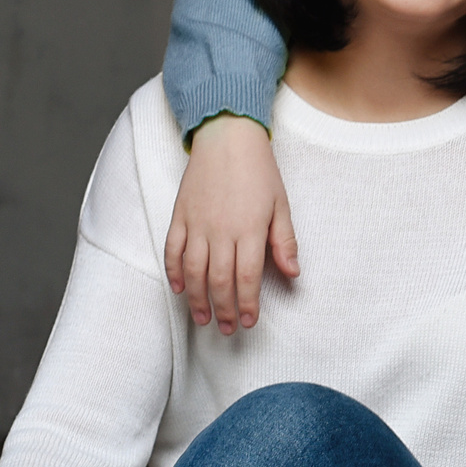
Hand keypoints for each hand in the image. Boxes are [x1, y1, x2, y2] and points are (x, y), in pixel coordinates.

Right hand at [165, 114, 298, 333]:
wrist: (227, 137)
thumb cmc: (259, 171)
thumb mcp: (281, 205)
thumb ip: (285, 242)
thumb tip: (293, 274)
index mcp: (248, 230)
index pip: (247, 278)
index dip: (247, 304)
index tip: (249, 322)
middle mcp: (220, 230)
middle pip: (219, 280)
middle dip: (222, 309)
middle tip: (226, 329)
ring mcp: (197, 223)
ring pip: (192, 270)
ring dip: (196, 298)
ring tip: (202, 318)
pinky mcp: (180, 214)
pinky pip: (172, 248)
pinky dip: (173, 271)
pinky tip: (178, 288)